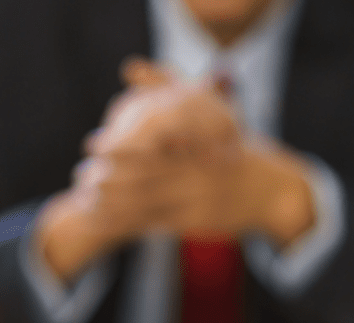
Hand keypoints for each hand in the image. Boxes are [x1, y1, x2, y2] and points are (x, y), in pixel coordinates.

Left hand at [37, 58, 316, 279]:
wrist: (272, 193)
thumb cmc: (238, 149)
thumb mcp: (214, 114)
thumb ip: (171, 88)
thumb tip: (128, 67)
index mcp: (199, 148)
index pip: (153, 149)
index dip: (119, 148)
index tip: (91, 144)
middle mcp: (197, 176)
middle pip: (145, 180)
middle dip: (109, 180)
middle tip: (80, 175)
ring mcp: (196, 202)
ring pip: (147, 205)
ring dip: (113, 205)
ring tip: (85, 200)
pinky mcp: (195, 224)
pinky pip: (156, 224)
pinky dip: (128, 222)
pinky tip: (105, 220)